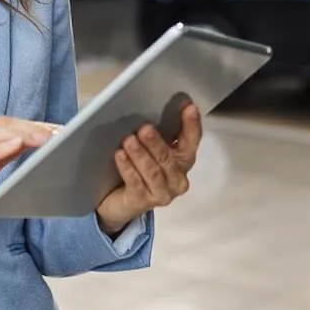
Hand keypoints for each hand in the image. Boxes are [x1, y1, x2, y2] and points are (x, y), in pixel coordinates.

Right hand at [0, 116, 56, 253]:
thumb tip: (25, 143)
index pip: (5, 125)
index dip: (32, 125)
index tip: (56, 129)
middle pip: (2, 125)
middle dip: (32, 126)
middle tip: (58, 132)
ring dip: (22, 134)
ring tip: (46, 137)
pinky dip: (0, 148)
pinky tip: (18, 145)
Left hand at [95, 102, 203, 234]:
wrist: (117, 200)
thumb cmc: (137, 169)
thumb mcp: (149, 148)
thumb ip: (156, 132)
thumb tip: (151, 108)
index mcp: (183, 160)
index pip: (191, 141)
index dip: (191, 124)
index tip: (188, 107)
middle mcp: (177, 179)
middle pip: (169, 159)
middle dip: (156, 143)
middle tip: (144, 129)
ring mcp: (162, 193)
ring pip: (153, 172)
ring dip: (140, 155)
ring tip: (129, 141)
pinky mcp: (143, 202)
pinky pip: (136, 183)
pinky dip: (128, 168)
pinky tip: (120, 156)